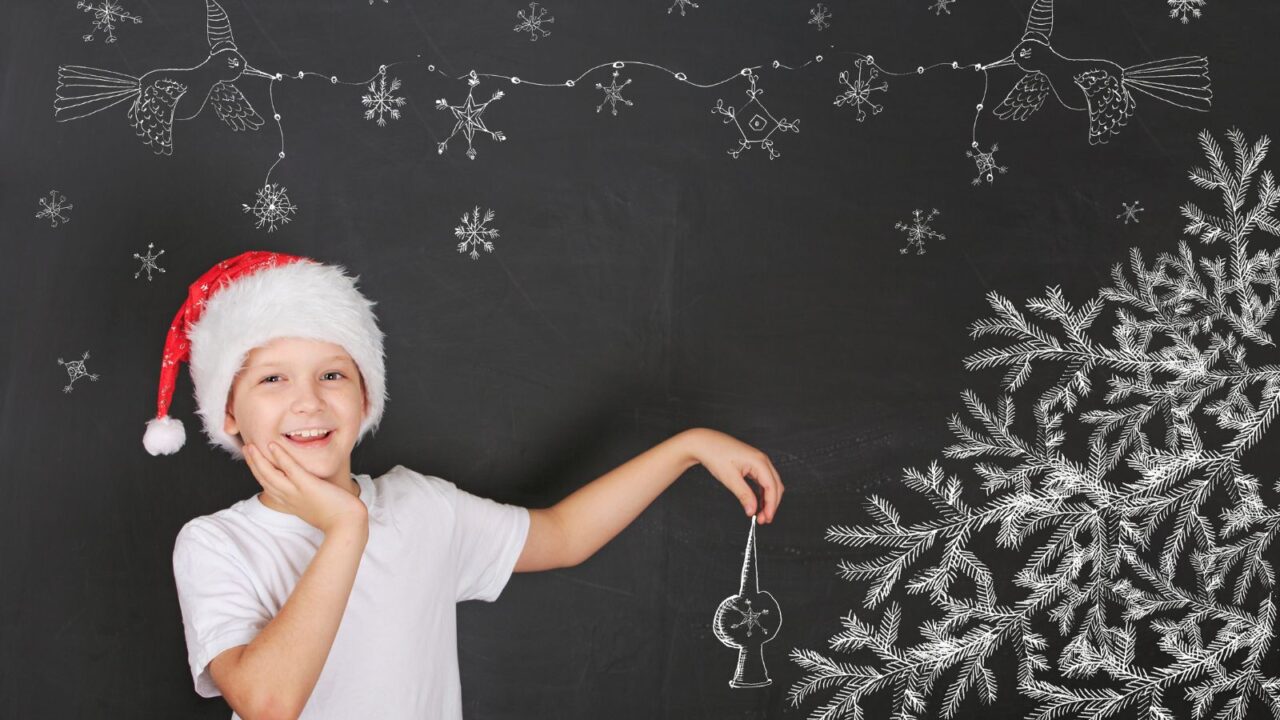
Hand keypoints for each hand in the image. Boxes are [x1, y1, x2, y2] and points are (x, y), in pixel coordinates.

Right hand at [243, 441, 367, 534]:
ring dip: (258, 459)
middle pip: (264, 479)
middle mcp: (289, 498)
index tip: (252, 460)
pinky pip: (290, 469)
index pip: (268, 486)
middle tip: (246, 448)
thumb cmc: (336, 516)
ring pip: (270, 474)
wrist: (347, 524)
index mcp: (290, 502)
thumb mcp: (315, 506)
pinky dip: (280, 457)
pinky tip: (273, 445)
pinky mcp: (308, 486)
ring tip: (250, 445)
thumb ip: (307, 497)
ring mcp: (297, 492)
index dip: (258, 472)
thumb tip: (308, 487)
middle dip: (253, 463)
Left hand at [680, 428, 784, 523]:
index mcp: (760, 461)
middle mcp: (762, 460)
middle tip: (763, 519)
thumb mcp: (730, 478)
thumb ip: (744, 495)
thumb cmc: (715, 455)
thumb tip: (752, 510)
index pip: (772, 487)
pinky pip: (763, 480)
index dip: (771, 505)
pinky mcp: (752, 463)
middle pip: (775, 486)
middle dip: (771, 504)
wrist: (704, 443)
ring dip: (768, 499)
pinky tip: (757, 502)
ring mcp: (758, 461)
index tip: (766, 518)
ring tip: (760, 514)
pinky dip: (762, 492)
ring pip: (770, 484)